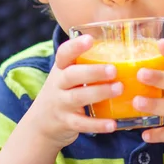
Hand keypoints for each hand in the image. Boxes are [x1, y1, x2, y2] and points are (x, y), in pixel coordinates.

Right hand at [25, 34, 121, 149]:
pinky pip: (81, 124)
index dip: (75, 46)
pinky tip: (112, 124)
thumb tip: (124, 47)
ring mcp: (60, 104)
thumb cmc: (64, 92)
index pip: (64, 54)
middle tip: (114, 69)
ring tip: (119, 89)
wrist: (40, 123)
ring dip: (99, 93)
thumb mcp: (67, 75)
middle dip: (93, 72)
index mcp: (61, 69)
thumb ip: (87, 63)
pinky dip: (97, 124)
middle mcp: (58, 84)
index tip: (90, 39)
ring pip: (77, 97)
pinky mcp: (66, 122)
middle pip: (72, 75)